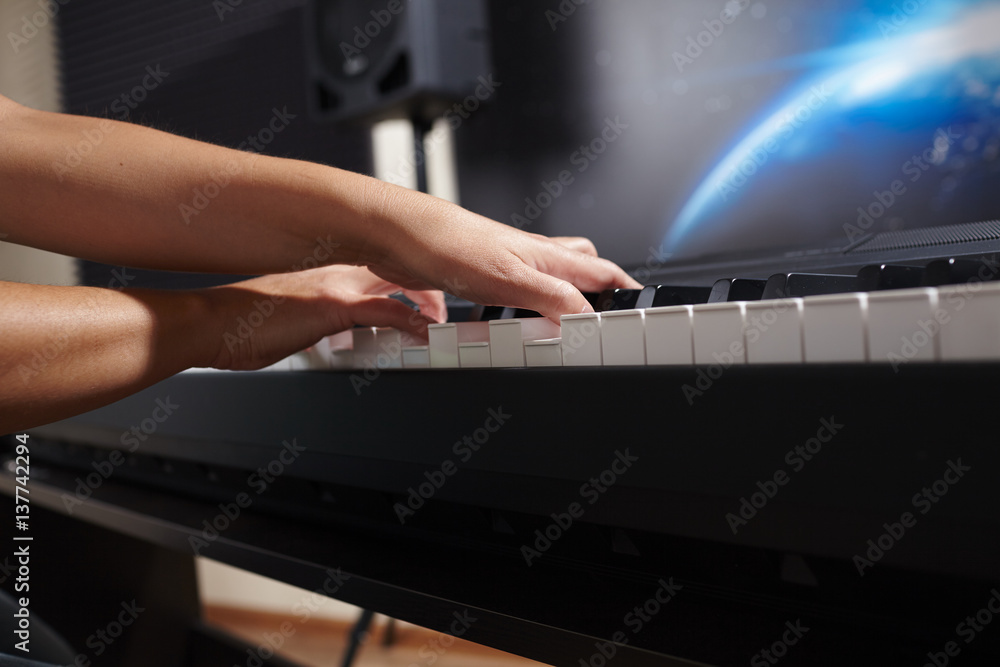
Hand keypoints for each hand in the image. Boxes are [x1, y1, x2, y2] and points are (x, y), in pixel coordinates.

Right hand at [204, 265, 443, 370]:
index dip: (404, 273)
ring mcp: (336, 284)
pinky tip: (428, 333)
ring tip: (442, 320)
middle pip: (396, 264)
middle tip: (441, 307)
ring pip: (399, 279)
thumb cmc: (236, 322)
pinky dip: (414, 322)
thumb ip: (310, 317)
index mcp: (321, 265)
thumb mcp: (284, 313)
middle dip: (426, 282)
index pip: (376, 260)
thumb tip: (318, 330)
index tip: (420, 291)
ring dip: (428, 299)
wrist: (208, 323)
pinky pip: (387, 310)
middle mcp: (333, 267)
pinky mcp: (333, 306)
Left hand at [359, 183, 641, 321]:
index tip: (642, 302)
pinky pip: (510, 291)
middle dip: (597, 285)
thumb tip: (588, 318)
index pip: (600, 270)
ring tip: (562, 323)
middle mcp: (528, 256)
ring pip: (544, 278)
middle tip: (605, 311)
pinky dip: (517, 307)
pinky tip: (504, 324)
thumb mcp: (513, 279)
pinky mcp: (477, 275)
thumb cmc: (450, 245)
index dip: (624, 286)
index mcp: (545, 255)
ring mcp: (504, 264)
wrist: (399, 235)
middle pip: (578, 265)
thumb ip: (554, 298)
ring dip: (556, 297)